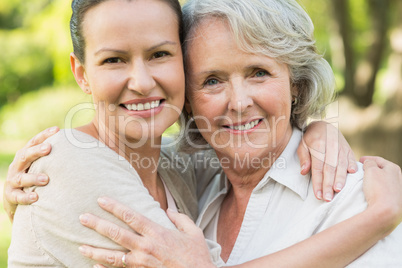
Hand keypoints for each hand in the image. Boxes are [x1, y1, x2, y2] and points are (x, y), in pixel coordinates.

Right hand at [3, 126, 58, 220]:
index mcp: (25, 155)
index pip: (34, 142)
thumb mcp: (42, 164)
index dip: (44, 135)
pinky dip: (26, 197)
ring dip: (33, 178)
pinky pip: (18, 197)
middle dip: (36, 151)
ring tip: (45, 179)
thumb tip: (82, 142)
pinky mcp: (11, 196)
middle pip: (25, 155)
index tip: (57, 129)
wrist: (16, 197)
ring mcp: (13, 180)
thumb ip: (55, 155)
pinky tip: (36, 197)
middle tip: (49, 148)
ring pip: (22, 178)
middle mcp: (17, 166)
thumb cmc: (35, 175)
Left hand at [79, 197, 214, 267]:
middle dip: (97, 225)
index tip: (100, 200)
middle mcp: (146, 247)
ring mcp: (142, 263)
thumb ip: (181, 219)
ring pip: (113, 256)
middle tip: (82, 218)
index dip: (114, 207)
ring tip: (80, 246)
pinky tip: (93, 267)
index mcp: (157, 232)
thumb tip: (169, 210)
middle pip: (116, 234)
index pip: (130, 216)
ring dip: (95, 250)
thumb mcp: (194, 233)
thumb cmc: (197, 256)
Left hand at [297, 121, 356, 201]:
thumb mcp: (302, 145)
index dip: (318, 182)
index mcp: (317, 145)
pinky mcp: (348, 148)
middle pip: (329, 168)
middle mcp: (330, 146)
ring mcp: (340, 146)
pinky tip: (353, 173)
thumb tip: (304, 172)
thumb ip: (303, 158)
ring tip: (338, 190)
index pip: (317, 167)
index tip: (318, 195)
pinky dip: (353, 164)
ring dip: (341, 178)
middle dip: (329, 184)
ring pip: (341, 164)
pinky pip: (351, 157)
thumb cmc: (310, 139)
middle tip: (328, 198)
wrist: (323, 125)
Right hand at [361, 156, 401, 233]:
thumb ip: (369, 163)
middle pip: (382, 169)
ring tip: (365, 180)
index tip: (359, 160)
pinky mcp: (395, 198)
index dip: (367, 159)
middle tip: (362, 169)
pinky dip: (378, 187)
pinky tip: (372, 190)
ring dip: (375, 178)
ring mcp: (398, 189)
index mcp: (393, 168)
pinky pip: (384, 189)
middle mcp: (398, 177)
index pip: (378, 160)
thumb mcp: (371, 170)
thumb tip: (369, 163)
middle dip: (372, 168)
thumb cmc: (378, 189)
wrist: (386, 211)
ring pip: (384, 179)